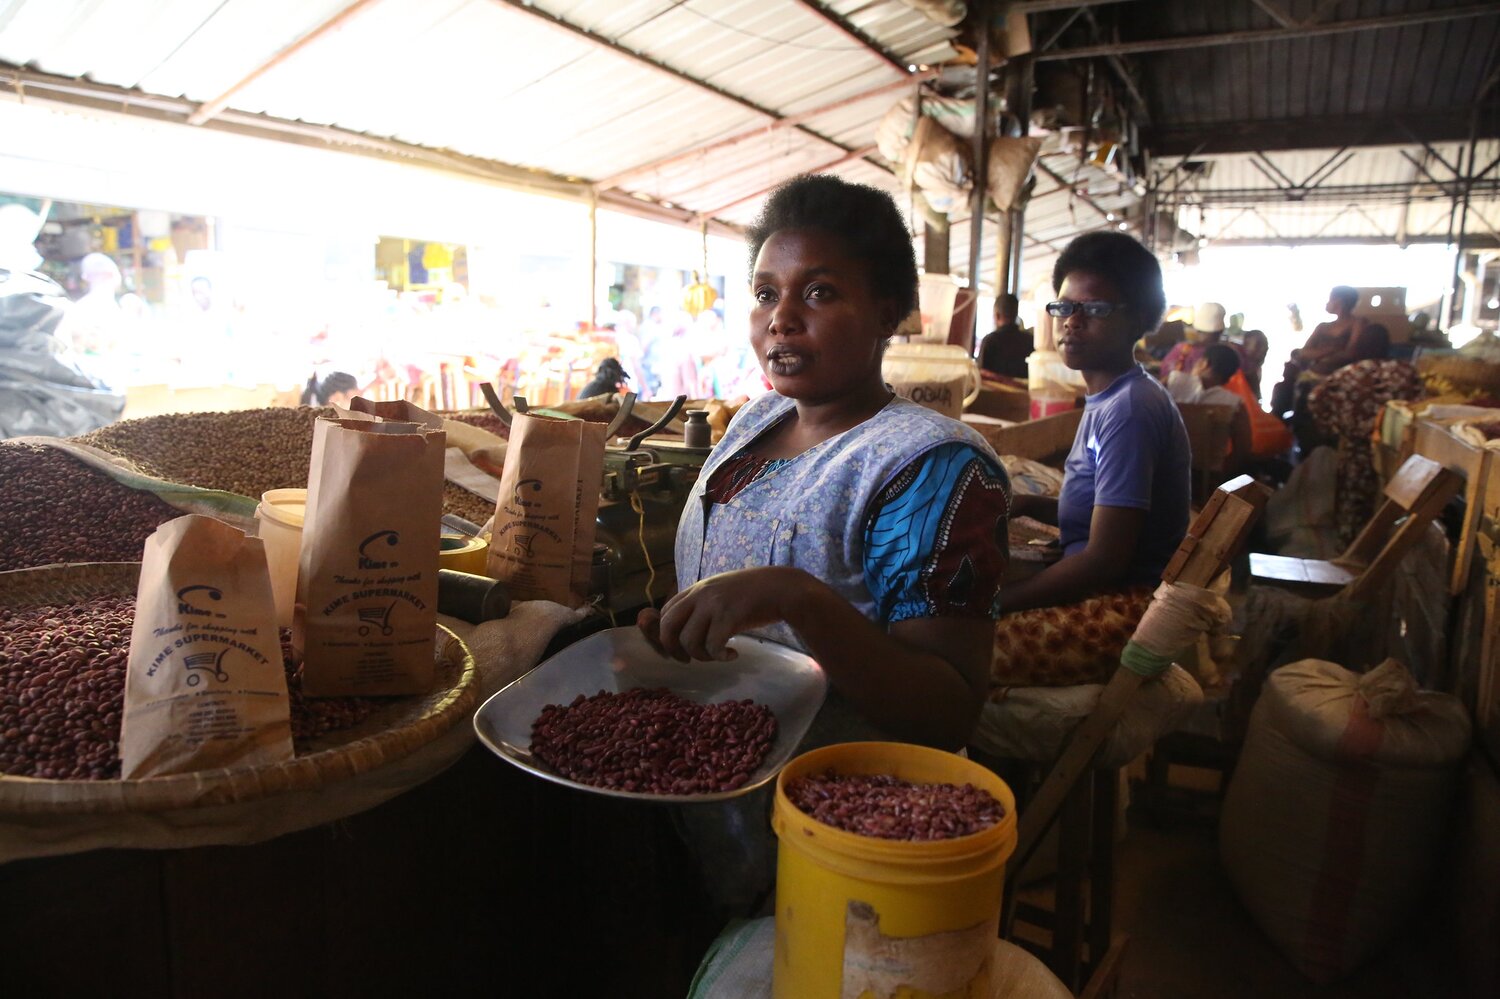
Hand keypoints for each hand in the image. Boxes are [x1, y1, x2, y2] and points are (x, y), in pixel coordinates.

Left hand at [635, 567, 812, 662]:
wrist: (782, 588)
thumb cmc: (753, 594)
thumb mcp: (721, 593)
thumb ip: (701, 605)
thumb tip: (683, 630)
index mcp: (696, 589)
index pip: (665, 612)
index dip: (665, 634)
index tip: (677, 649)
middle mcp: (700, 595)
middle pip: (667, 627)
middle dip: (672, 650)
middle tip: (687, 660)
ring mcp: (714, 605)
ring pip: (688, 641)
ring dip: (701, 656)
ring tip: (717, 655)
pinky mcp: (729, 617)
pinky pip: (712, 646)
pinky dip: (719, 657)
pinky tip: (732, 654)